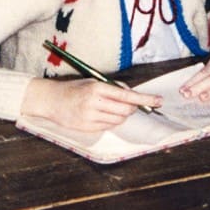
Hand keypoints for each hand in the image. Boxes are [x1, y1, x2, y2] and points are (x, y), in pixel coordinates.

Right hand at [21, 77, 162, 132]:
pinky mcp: (87, 127)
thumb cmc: (74, 89)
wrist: (51, 100)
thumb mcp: (93, 82)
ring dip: (121, 115)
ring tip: (110, 108)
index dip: (145, 99)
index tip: (158, 100)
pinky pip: (108, 126)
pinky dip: (111, 121)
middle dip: (132, 108)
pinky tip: (101, 115)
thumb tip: (131, 94)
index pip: (127, 95)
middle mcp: (95, 103)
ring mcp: (90, 117)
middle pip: (126, 110)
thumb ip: (112, 87)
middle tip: (130, 105)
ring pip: (119, 120)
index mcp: (97, 88)